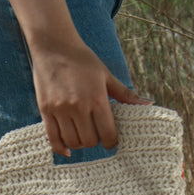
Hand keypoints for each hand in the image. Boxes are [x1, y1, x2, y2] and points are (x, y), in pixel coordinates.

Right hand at [29, 33, 151, 155]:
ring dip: (79, 143)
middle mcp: (79, 106)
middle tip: (95, 134)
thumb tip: (148, 103)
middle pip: (90, 141)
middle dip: (95, 141)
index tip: (110, 140)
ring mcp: (60, 109)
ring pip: (72, 142)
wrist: (53, 44)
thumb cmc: (82, 59)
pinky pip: (53, 138)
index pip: (108, 134)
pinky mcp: (46, 110)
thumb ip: (125, 94)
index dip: (111, 141)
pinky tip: (67, 149)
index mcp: (97, 98)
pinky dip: (60, 147)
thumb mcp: (106, 75)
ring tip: (81, 135)